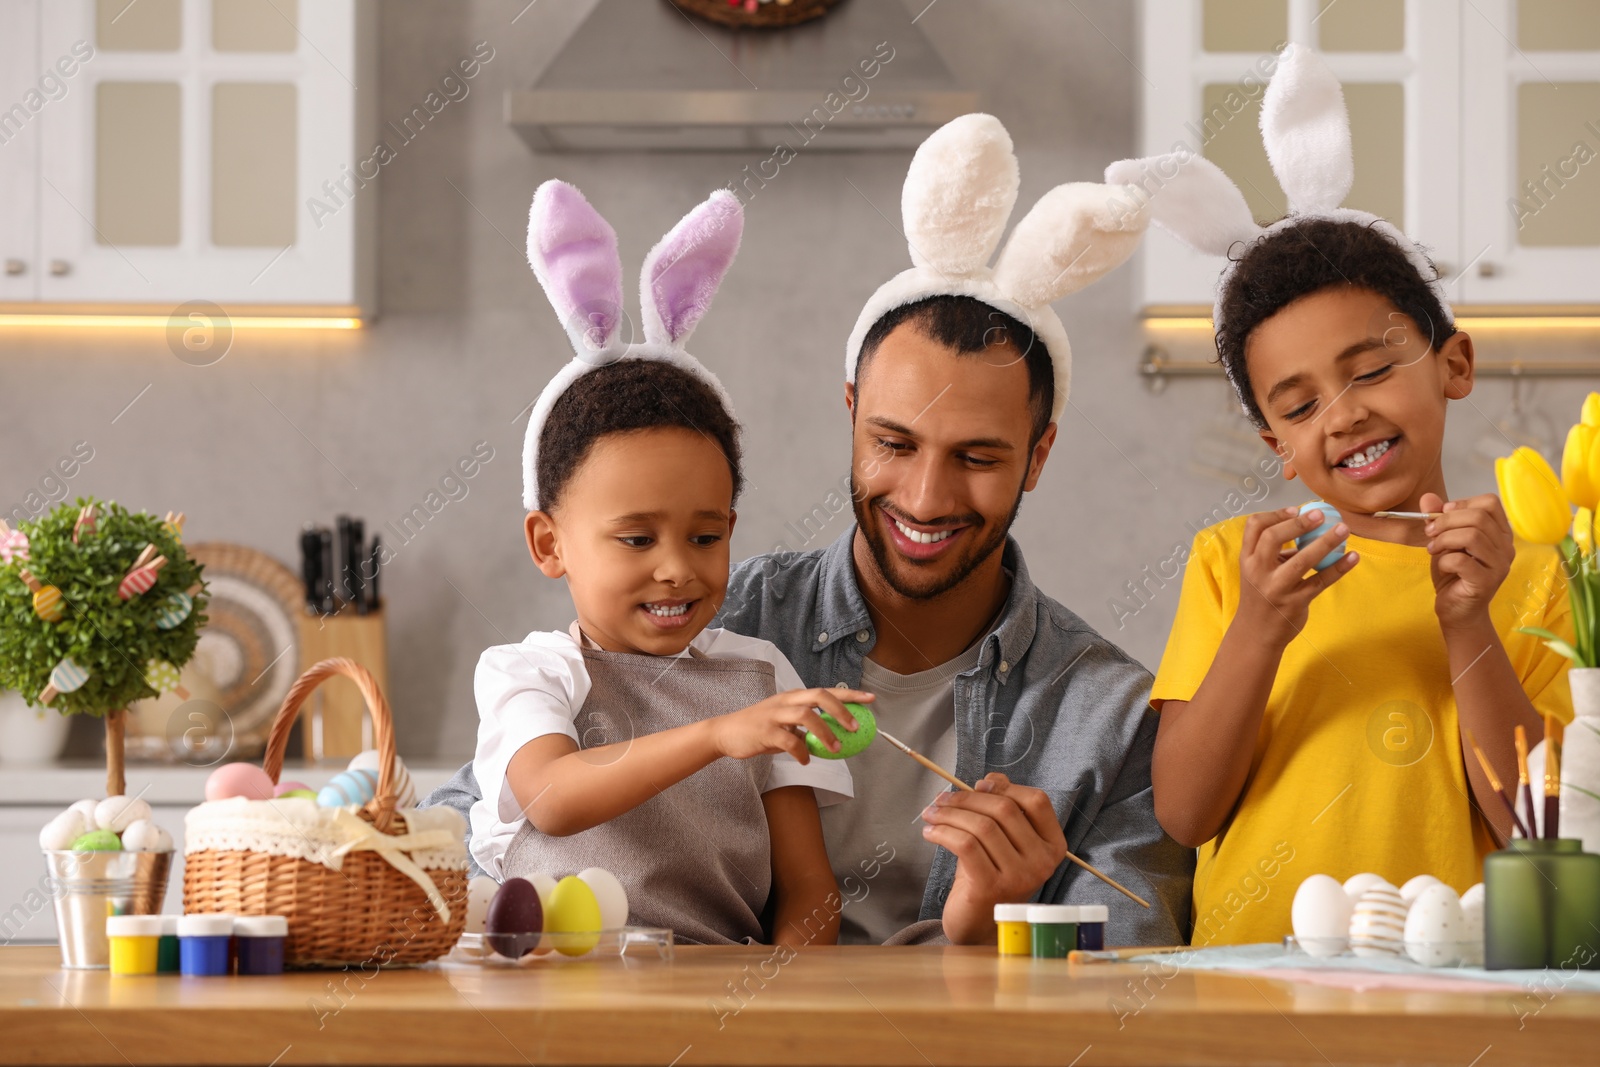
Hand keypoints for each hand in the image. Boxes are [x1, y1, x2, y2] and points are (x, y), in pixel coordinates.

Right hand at [710, 687, 873, 763]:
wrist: (726, 733)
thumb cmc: (759, 728)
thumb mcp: (784, 723)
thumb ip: (805, 727)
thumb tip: (832, 737)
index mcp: (794, 696)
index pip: (827, 691)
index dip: (850, 694)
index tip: (871, 699)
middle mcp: (786, 701)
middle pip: (819, 696)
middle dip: (841, 709)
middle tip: (855, 728)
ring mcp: (774, 714)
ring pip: (806, 716)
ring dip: (825, 733)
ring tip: (835, 749)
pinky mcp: (765, 732)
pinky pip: (790, 741)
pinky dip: (802, 752)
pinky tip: (806, 760)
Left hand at [921, 773, 1066, 944]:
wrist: (978, 924)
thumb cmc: (989, 875)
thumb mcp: (1001, 840)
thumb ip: (1002, 808)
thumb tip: (991, 780)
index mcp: (1052, 845)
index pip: (1037, 801)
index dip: (1006, 787)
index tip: (978, 786)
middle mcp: (1042, 862)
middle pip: (1004, 809)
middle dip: (967, 798)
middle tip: (942, 798)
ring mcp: (1019, 876)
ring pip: (982, 826)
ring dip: (950, 813)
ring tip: (931, 813)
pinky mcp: (991, 887)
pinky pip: (965, 845)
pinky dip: (943, 831)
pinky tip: (930, 831)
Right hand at [1235, 506, 1357, 646]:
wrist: (1256, 632)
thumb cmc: (1261, 595)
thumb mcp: (1258, 571)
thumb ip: (1276, 552)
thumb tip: (1308, 529)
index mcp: (1247, 559)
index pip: (1254, 527)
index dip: (1275, 514)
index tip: (1295, 509)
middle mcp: (1257, 571)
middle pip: (1273, 538)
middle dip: (1298, 523)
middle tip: (1320, 514)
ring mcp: (1276, 587)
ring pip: (1301, 560)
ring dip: (1325, 542)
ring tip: (1343, 529)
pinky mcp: (1295, 602)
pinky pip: (1320, 581)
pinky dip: (1339, 568)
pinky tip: (1353, 557)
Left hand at [1423, 492, 1513, 631]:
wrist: (1457, 609)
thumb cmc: (1453, 574)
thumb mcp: (1443, 541)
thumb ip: (1437, 519)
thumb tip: (1427, 497)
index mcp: (1499, 533)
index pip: (1490, 503)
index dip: (1462, 503)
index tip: (1443, 514)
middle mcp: (1506, 547)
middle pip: (1478, 517)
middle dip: (1446, 521)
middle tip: (1430, 534)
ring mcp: (1500, 565)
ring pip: (1472, 536)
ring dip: (1444, 540)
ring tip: (1433, 550)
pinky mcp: (1486, 582)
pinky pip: (1462, 560)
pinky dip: (1444, 560)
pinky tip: (1442, 566)